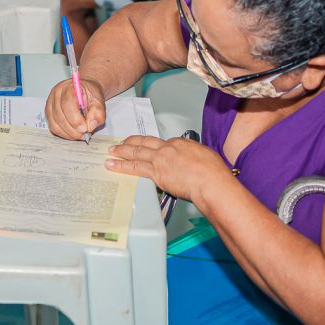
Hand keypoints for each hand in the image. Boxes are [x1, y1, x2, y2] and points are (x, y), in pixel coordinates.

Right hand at [45, 77, 106, 140]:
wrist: (84, 90)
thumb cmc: (90, 94)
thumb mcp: (99, 101)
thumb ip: (98, 113)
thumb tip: (90, 125)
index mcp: (69, 87)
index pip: (67, 103)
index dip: (75, 119)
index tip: (85, 129)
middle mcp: (56, 94)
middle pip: (59, 115)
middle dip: (73, 129)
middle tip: (84, 134)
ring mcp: (50, 103)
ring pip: (55, 123)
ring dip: (68, 133)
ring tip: (80, 134)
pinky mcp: (49, 112)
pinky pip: (53, 127)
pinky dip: (63, 133)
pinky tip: (72, 133)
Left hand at [105, 135, 232, 204]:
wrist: (211, 182)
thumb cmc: (213, 172)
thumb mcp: (205, 155)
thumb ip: (194, 155)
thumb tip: (192, 159)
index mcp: (179, 143)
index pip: (162, 143)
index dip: (153, 146)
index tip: (148, 147)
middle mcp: (167, 148)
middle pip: (144, 143)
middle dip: (130, 142)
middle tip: (120, 143)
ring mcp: (160, 160)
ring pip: (136, 153)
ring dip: (121, 151)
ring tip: (111, 151)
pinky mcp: (156, 173)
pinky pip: (134, 168)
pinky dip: (121, 165)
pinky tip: (113, 165)